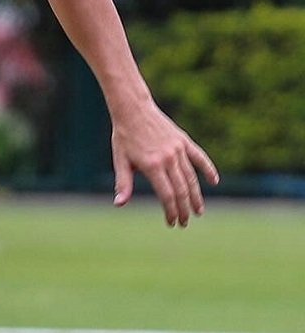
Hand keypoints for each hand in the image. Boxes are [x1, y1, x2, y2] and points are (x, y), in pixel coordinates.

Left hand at [111, 101, 218, 226]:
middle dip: (184, 209)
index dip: (171, 211)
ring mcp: (178, 149)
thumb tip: (119, 204)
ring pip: (191, 177)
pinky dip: (208, 170)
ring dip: (196, 196)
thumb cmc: (124, 137)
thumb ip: (123, 183)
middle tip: (185, 222)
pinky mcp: (184, 141)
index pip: (167, 195)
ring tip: (198, 210)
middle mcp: (168, 158)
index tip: (172, 222)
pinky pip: (200, 157)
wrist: (133, 109)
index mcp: (152, 165)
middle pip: (182, 190)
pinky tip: (214, 182)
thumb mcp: (120, 160)